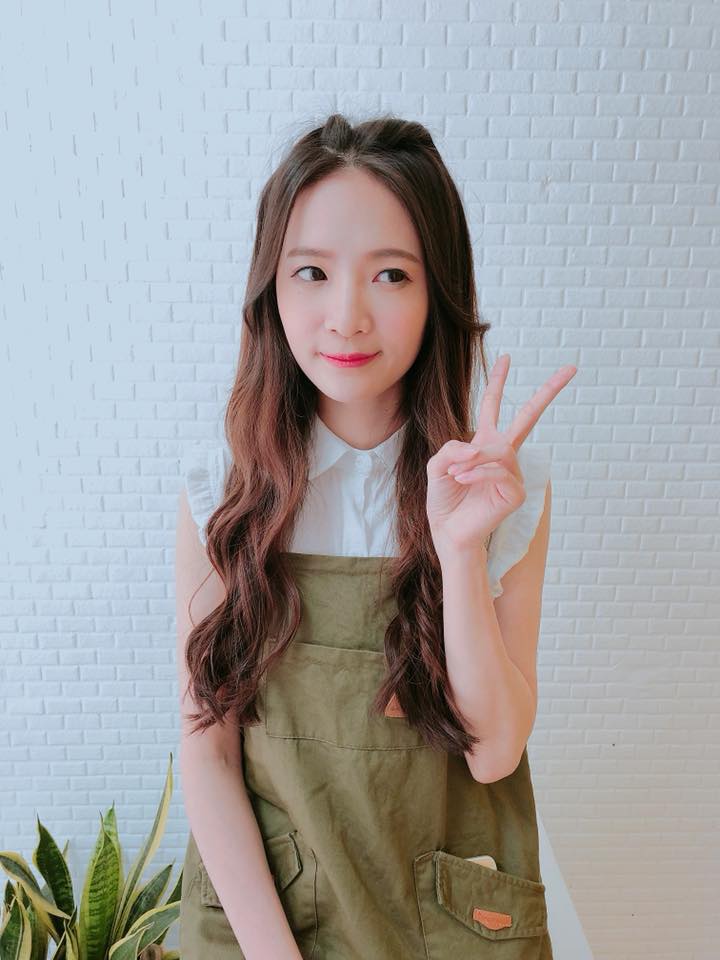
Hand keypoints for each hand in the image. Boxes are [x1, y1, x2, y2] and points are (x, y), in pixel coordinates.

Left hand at [426, 354, 576, 558]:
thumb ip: (451, 448)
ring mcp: (513, 473)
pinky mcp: (516, 492)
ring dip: (474, 461)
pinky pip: (499, 470)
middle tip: (571, 368)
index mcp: (484, 444)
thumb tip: (475, 447)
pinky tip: (464, 481)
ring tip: (457, 475)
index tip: (507, 357)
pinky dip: (477, 473)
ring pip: (499, 450)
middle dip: (548, 391)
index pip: (493, 408)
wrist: (449, 531)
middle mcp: (503, 455)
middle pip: (528, 417)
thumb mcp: (437, 466)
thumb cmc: (444, 501)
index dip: (498, 382)